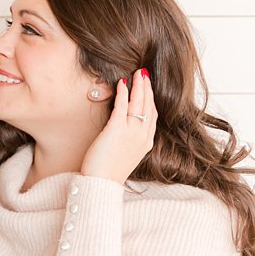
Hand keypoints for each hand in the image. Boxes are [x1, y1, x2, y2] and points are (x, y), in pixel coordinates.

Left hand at [80, 69, 155, 184]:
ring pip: (139, 103)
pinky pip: (123, 106)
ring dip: (139, 86)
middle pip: (149, 105)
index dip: (151, 99)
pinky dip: (124, 93)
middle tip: (144, 74)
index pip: (153, 115)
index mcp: (146, 142)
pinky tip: (122, 82)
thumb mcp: (126, 153)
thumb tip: (123, 128)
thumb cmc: (109, 171)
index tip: (148, 87)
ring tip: (137, 73)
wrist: (102, 183)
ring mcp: (132, 132)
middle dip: (147, 88)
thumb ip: (129, 140)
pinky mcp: (117, 129)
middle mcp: (143, 136)